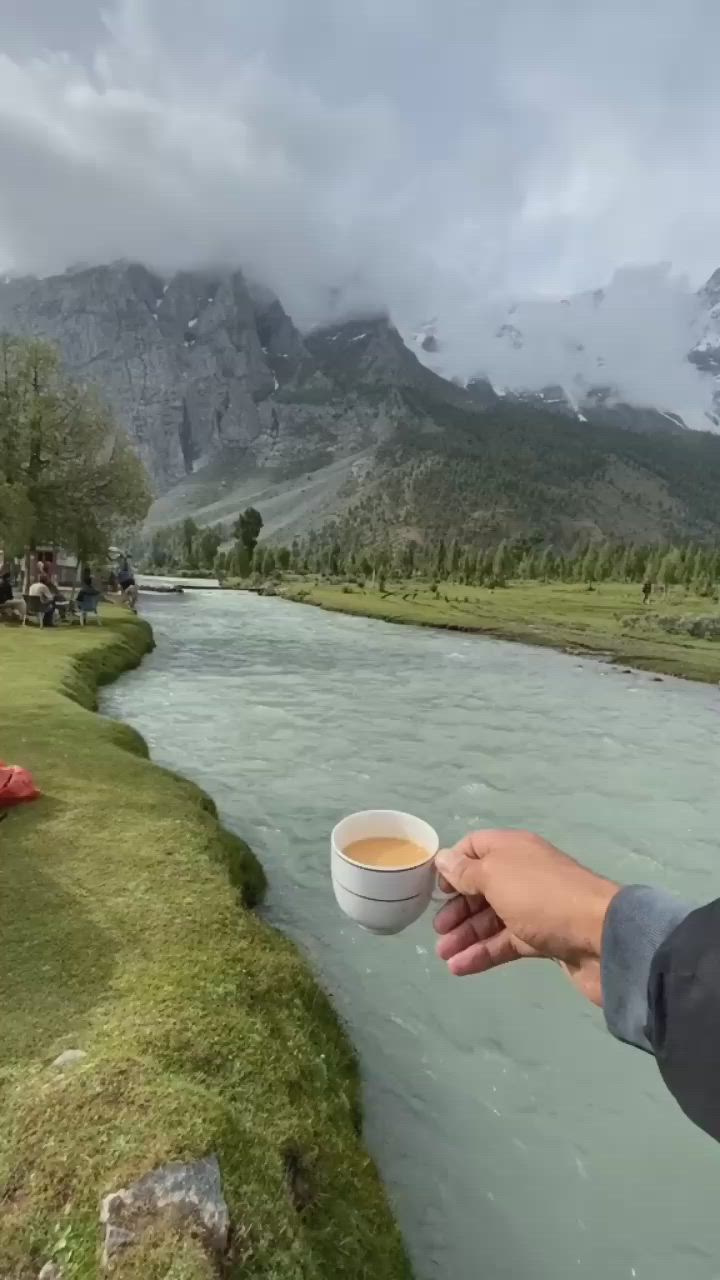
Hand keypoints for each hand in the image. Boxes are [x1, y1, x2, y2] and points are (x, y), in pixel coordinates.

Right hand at [433, 830, 618, 1005]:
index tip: (436, 888)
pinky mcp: (543, 939)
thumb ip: (466, 871)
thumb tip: (443, 859)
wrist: (601, 937)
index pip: (475, 847)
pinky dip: (482, 954)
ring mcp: (534, 908)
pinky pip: (505, 943)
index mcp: (514, 849)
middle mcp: (523, 874)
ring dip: (466, 935)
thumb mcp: (496, 876)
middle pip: (482, 887)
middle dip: (457, 907)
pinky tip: (460, 968)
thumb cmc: (542, 897)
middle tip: (439, 930)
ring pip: (492, 918)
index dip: (453, 865)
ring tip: (444, 955)